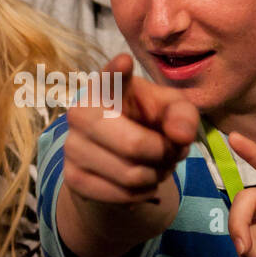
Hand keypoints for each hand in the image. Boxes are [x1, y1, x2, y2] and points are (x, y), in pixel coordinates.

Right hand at [62, 53, 199, 206]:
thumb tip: (180, 136)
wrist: (116, 158)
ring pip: (131, 174)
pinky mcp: (72, 178)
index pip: (110, 78)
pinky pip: (122, 195)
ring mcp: (71, 146)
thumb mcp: (171, 111)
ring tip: (156, 167)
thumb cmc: (145, 122)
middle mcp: (81, 112)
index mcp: (107, 86)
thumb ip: (183, 116)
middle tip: (170, 152)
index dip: (117, 72)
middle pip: (134, 145)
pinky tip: (141, 183)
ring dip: (156, 176)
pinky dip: (142, 194)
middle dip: (163, 155)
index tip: (125, 61)